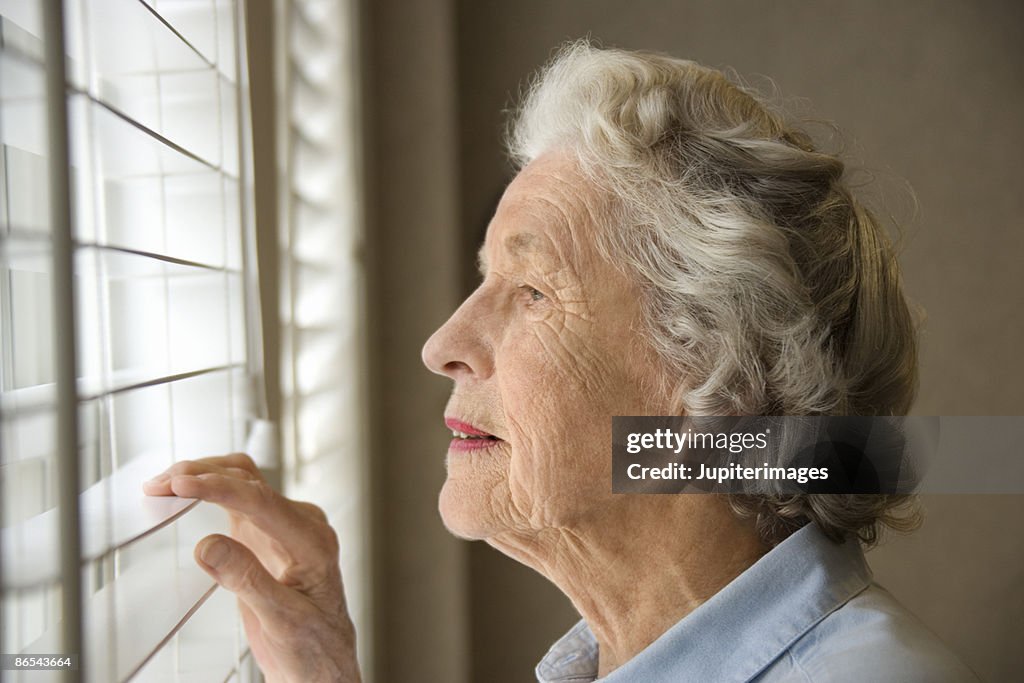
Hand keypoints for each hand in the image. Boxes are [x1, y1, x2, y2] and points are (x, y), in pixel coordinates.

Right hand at [143, 454, 360, 682]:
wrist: (322, 663)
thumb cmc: (313, 646)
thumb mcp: (281, 621)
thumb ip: (247, 580)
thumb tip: (208, 545)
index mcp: (313, 541)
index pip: (261, 500)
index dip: (217, 488)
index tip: (181, 485)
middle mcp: (302, 525)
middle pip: (250, 481)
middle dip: (202, 475)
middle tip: (159, 484)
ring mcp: (285, 526)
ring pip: (243, 482)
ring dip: (204, 475)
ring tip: (164, 484)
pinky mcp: (267, 533)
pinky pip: (239, 499)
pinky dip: (211, 490)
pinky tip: (186, 492)